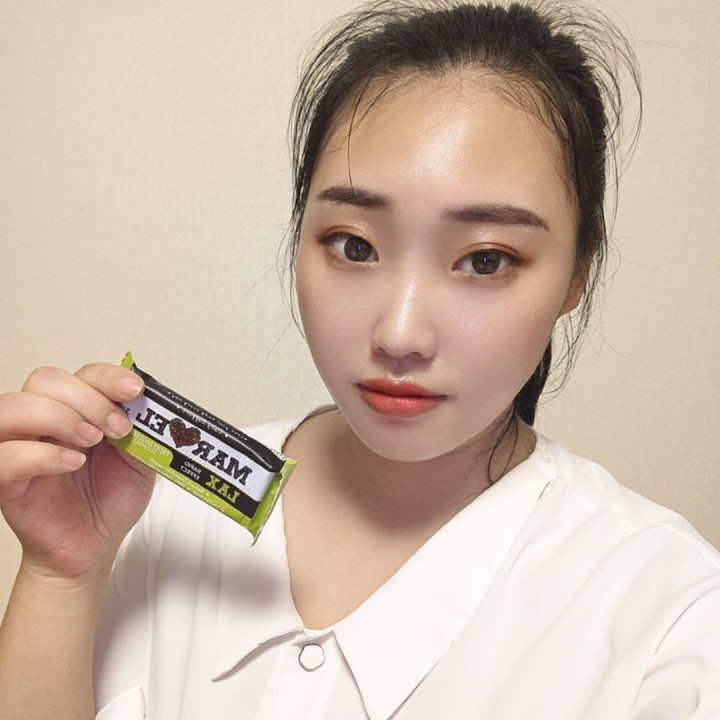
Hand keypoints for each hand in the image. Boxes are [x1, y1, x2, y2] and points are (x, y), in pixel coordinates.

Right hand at [0, 363, 155, 581]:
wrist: (95, 544)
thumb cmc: (111, 499)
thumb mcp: (141, 460)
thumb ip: (144, 431)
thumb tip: (149, 404)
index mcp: (76, 409)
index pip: (81, 374)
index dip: (108, 377)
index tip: (134, 390)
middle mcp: (44, 421)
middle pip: (45, 380)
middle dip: (88, 398)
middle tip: (117, 428)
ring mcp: (20, 447)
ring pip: (13, 407)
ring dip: (59, 417)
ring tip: (92, 441)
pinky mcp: (7, 480)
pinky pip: (6, 456)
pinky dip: (42, 454)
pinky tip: (74, 463)